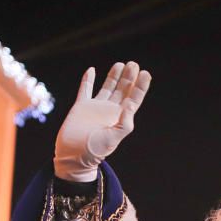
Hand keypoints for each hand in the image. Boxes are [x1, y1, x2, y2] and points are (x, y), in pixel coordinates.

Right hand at [53, 61, 151, 181]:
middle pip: (123, 90)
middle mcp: (110, 111)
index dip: (141, 86)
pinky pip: (85, 90)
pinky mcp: (81, 107)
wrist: (74, 156)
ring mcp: (95, 108)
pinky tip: (92, 70)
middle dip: (129, 77)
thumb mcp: (113, 138)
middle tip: (133, 64)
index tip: (145, 73)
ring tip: (121, 64)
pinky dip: (88, 80)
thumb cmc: (95, 151)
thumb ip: (124, 123)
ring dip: (114, 76)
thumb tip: (131, 105)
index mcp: (120, 118)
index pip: (134, 99)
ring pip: (107, 87)